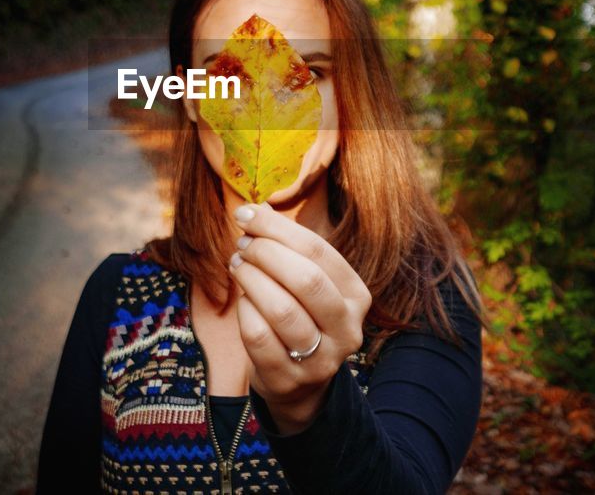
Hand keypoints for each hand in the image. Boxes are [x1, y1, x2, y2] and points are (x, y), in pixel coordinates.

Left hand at [228, 202, 372, 433]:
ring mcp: (321, 359)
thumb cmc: (301, 317)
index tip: (247, 214)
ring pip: (281, 309)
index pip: (319, 252)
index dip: (279, 228)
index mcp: (357, 296)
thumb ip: (289, 250)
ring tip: (237, 265)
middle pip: (306, 280)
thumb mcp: (307, 284)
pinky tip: (242, 301)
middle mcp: (347, 329)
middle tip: (242, 245)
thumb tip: (254, 210)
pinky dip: (244, 312)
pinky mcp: (289, 379)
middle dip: (266, 253)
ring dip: (251, 280)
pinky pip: (258, 337)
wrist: (300, 383)